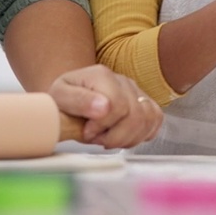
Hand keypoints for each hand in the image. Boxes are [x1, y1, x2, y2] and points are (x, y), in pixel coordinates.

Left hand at [48, 65, 162, 148]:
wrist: (71, 97)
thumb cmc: (64, 99)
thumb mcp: (59, 96)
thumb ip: (78, 100)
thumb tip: (104, 107)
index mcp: (102, 76)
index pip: (117, 105)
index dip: (102, 125)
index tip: (86, 131)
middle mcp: (123, 81)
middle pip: (136, 115)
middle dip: (115, 136)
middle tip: (96, 138)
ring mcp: (136, 91)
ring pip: (148, 119)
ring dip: (128, 138)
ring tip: (108, 139)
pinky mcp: (144, 102)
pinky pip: (156, 119)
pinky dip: (142, 134)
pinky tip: (124, 137)